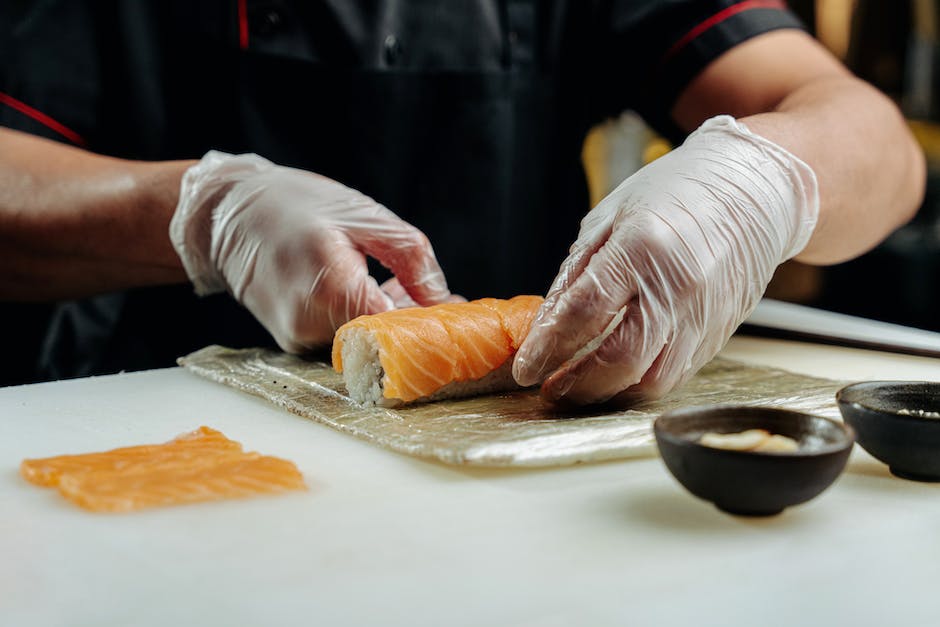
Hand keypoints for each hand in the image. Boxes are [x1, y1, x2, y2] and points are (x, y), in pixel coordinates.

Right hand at [170, 151, 452, 351]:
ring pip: (364, 342)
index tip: (457, 314)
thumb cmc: (293, 204)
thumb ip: (411, 257)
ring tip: (403, 287)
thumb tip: (443, 299)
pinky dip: (364, 321)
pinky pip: (342, 339)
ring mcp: (297, 336)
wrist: (226, 215)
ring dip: (390, 321)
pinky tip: (374, 292)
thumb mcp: (365, 215)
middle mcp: (309, 321)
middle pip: (382, 340)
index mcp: (330, 284)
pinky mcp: (291, 341)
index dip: (429, 323)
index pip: (395, 326)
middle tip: (444, 301)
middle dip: (415, 323)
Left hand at [512, 116, 818, 404]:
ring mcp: (703, 314)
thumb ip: (575, 274)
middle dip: (576, 384)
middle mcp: (678, 287)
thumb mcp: (609, 217)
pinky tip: (617, 374)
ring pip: (651, 380)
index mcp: (643, 247)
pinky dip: (640, 381)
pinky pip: (676, 374)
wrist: (753, 191)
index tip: (525, 369)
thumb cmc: (676, 194)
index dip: (548, 348)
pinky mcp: (719, 333)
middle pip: (620, 360)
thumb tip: (545, 326)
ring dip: (609, 393)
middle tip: (549, 387)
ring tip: (579, 386)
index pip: (585, 312)